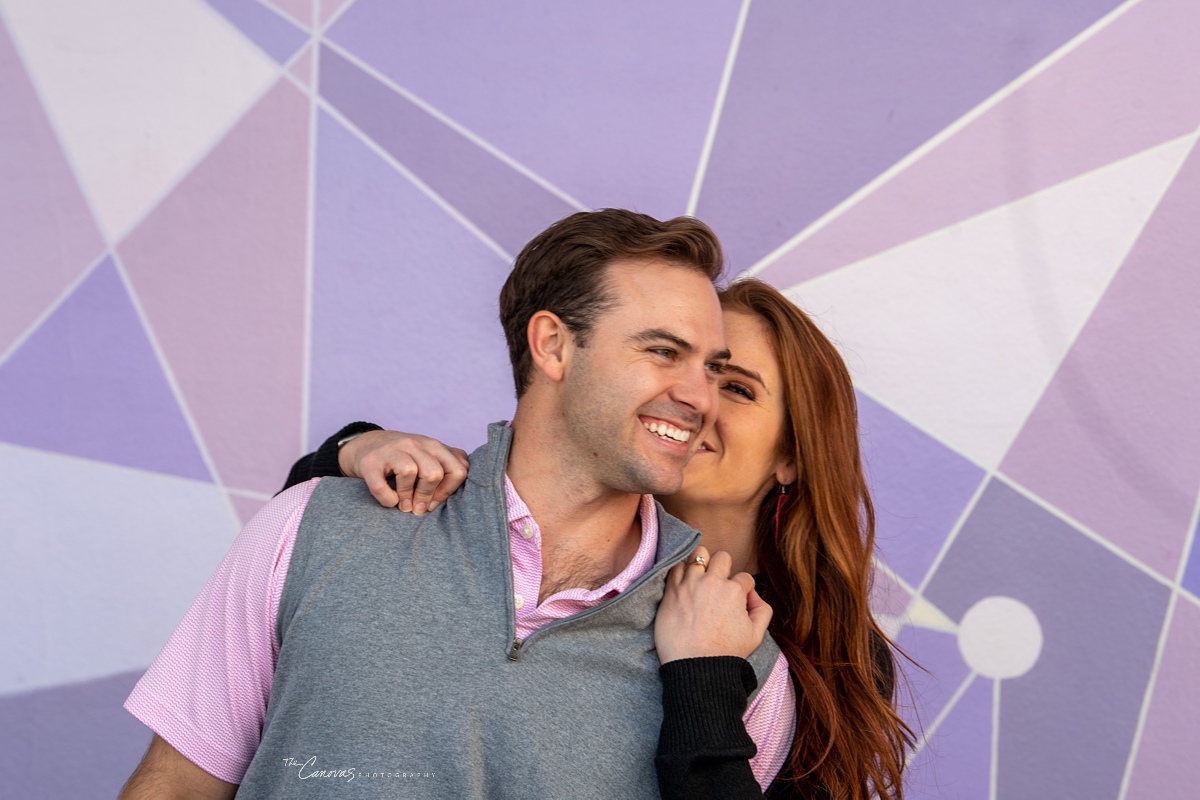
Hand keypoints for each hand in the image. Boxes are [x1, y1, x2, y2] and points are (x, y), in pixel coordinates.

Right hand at [338, 430, 469, 514]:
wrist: (366, 445)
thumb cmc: (405, 457)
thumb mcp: (429, 456)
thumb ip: (450, 465)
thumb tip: (468, 489)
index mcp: (435, 446)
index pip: (458, 470)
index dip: (449, 492)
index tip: (436, 503)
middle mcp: (415, 444)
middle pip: (434, 472)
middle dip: (428, 496)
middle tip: (419, 509)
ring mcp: (392, 450)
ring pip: (410, 472)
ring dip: (407, 497)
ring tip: (405, 507)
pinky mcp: (371, 461)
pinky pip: (381, 484)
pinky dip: (387, 498)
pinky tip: (390, 502)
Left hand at [654, 546, 772, 663]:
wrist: (695, 667)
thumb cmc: (725, 653)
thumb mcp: (756, 635)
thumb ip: (763, 610)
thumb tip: (753, 594)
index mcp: (734, 591)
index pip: (745, 577)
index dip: (743, 589)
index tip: (736, 601)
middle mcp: (713, 582)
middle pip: (722, 557)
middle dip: (723, 567)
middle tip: (718, 584)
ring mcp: (690, 584)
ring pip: (698, 554)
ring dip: (701, 564)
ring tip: (700, 578)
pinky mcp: (671, 590)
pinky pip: (676, 566)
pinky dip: (681, 570)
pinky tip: (684, 583)